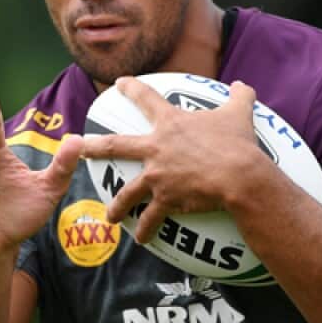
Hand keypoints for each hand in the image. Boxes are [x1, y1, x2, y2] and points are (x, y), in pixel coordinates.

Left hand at [81, 79, 264, 242]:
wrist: (240, 176)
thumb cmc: (239, 143)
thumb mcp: (238, 113)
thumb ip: (238, 97)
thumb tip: (242, 85)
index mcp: (170, 124)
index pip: (146, 99)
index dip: (130, 88)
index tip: (118, 83)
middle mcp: (156, 148)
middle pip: (116, 146)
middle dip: (93, 146)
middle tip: (78, 146)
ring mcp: (158, 175)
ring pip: (127, 192)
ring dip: (116, 205)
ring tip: (110, 216)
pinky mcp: (166, 199)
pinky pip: (151, 218)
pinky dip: (146, 230)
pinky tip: (141, 239)